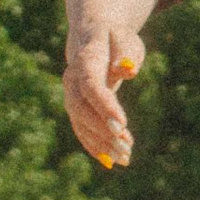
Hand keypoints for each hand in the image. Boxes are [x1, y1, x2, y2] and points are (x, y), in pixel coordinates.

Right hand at [63, 23, 145, 166]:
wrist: (92, 37)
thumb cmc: (114, 39)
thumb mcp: (124, 39)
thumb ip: (126, 52)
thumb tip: (129, 69)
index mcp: (85, 60)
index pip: (91, 86)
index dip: (105, 106)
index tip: (123, 124)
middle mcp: (71, 81)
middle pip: (82, 109)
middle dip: (102, 130)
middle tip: (126, 146)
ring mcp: (71, 96)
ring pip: (81, 124)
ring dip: (102, 143)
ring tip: (126, 157)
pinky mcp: (76, 110)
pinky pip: (81, 130)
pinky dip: (95, 147)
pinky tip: (111, 162)